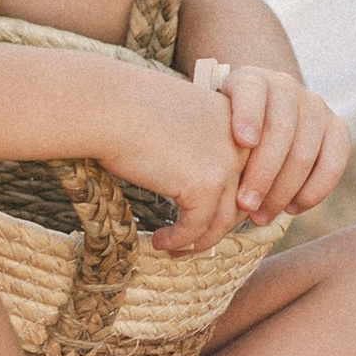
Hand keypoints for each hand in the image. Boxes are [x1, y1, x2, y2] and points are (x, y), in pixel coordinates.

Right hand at [96, 72, 245, 255]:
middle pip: (240, 199)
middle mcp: (242, 142)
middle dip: (216, 226)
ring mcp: (226, 164)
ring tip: (174, 248)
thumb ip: (198, 147)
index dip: (229, 202)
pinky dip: (178, 240)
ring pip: (222, 219)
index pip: (248, 171)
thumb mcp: (178, 122)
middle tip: (192, 241)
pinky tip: (158, 241)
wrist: (107, 107)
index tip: (207, 220)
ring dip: (198, 241)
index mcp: (238, 119)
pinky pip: (196, 227)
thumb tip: (199, 186)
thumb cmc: (128, 108)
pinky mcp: (204, 185)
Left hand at [196, 57, 350, 219]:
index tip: (243, 141)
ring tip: (260, 216)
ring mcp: (315, 105)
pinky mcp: (336, 127)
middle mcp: (286, 87)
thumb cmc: (224, 128)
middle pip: (280, 130)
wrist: (262, 114)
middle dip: (262, 173)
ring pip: (305, 152)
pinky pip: (334, 163)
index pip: (251, 91)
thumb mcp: (210, 123)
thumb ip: (205, 136)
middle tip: (244, 206)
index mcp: (251, 80)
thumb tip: (194, 170)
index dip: (249, 115)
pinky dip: (314, 190)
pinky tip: (292, 208)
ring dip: (283, 190)